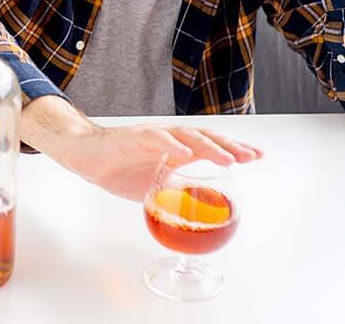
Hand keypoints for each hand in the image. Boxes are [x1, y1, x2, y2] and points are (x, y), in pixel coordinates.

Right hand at [54, 121, 262, 202]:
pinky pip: (155, 139)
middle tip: (251, 157)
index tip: (258, 156)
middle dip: (230, 147)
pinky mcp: (133, 137)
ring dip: (208, 147)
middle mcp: (169, 139)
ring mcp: (152, 136)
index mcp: (177, 149)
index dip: (234, 149)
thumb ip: (178, 190)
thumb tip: (200, 208)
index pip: (211, 145)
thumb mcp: (156, 186)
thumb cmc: (120, 168)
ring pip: (185, 137)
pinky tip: (184, 154)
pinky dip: (170, 145)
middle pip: (205, 138)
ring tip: (227, 158)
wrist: (86, 156)